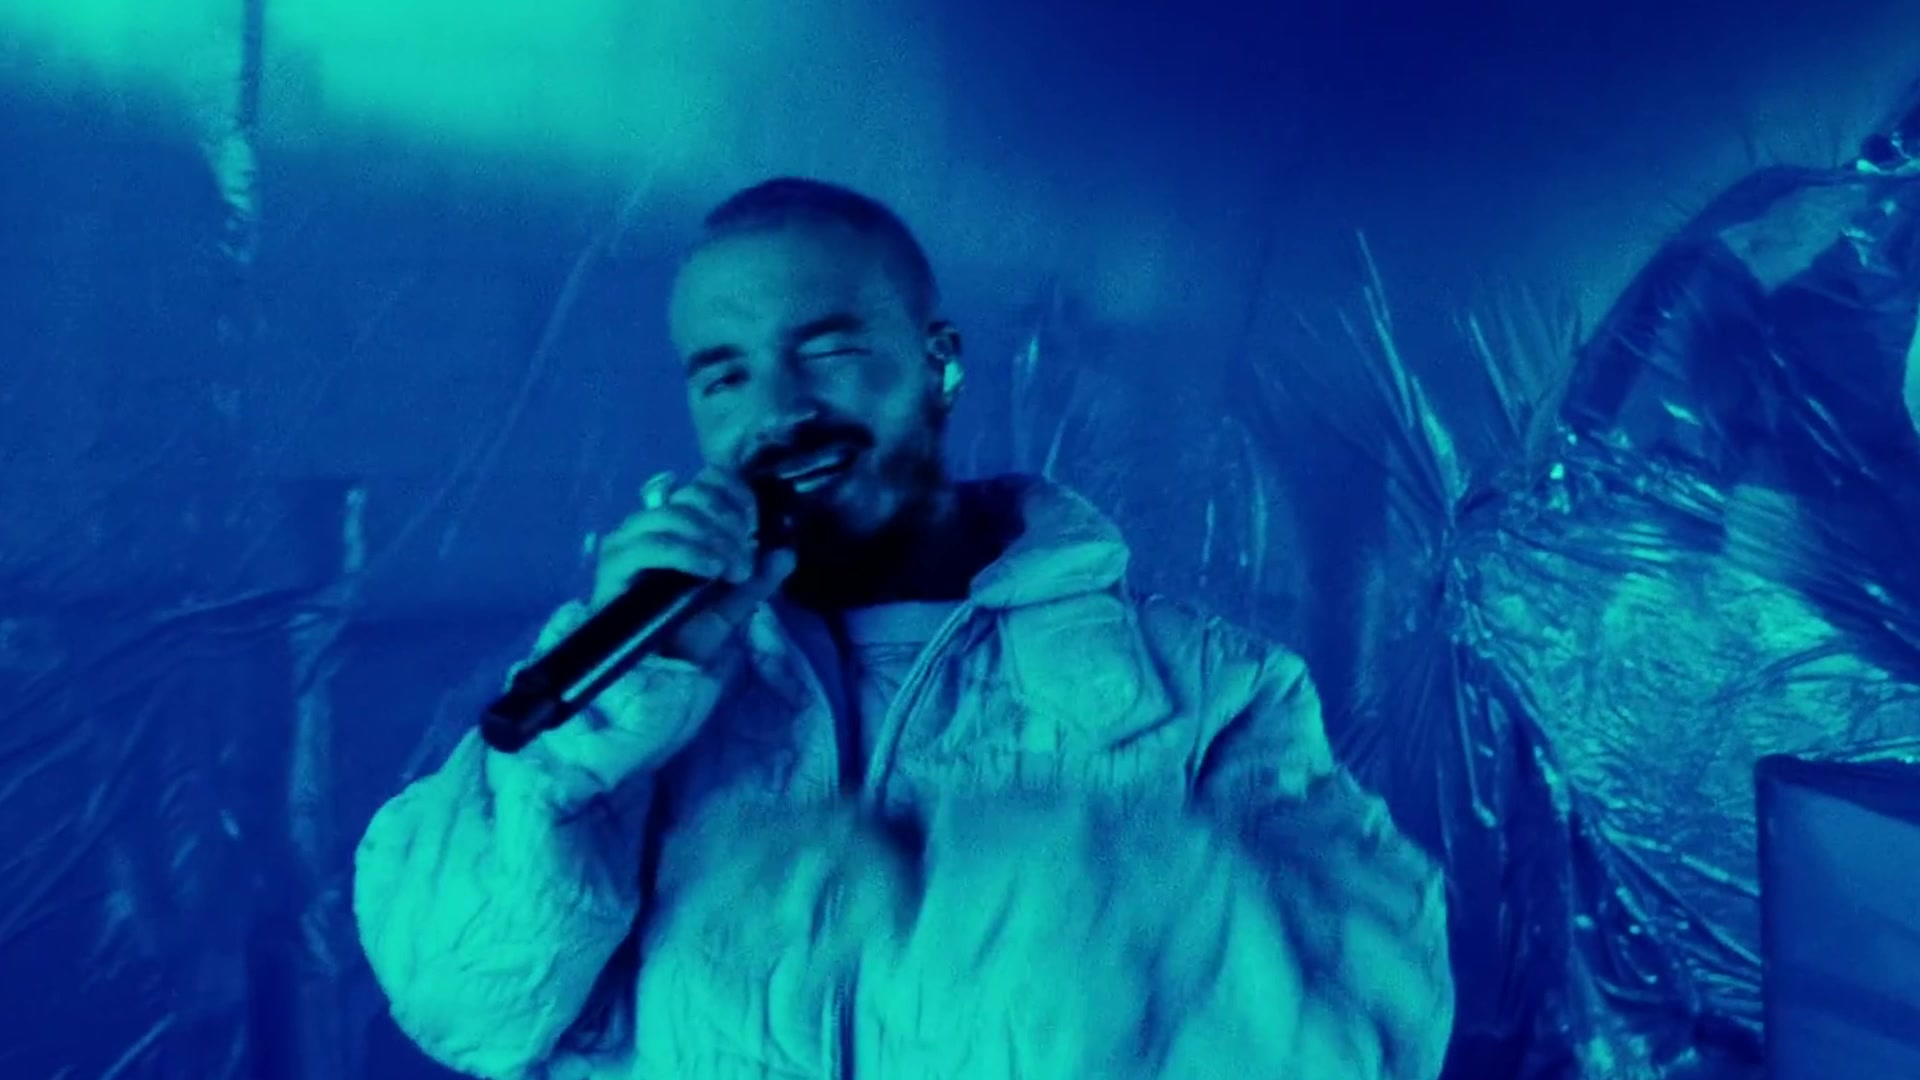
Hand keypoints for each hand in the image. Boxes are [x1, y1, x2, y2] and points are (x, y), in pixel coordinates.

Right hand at [592, 467, 795, 666]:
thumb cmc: (691, 629)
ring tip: (731, 569)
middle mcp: (651, 521)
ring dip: (712, 539)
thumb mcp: (734, 600)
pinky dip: (687, 553)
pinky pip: (652, 545)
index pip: (706, 479)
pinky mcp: (613, 563)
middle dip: (728, 523)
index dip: (736, 493)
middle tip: (744, 560)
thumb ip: (760, 576)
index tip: (756, 523)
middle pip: (693, 495)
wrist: (659, 669)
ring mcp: (629, 539)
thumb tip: (787, 552)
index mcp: (681, 519)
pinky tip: (710, 569)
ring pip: (674, 515)